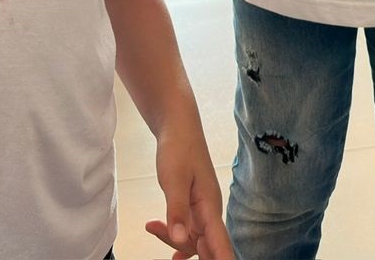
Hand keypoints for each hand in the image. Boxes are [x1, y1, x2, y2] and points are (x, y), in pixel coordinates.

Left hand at [144, 127, 230, 258]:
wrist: (178, 128)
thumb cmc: (178, 149)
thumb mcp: (174, 179)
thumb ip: (177, 210)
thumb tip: (180, 239)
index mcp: (209, 206)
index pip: (220, 242)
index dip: (223, 259)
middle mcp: (209, 212)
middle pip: (204, 247)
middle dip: (189, 253)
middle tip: (173, 256)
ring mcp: (202, 210)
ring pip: (192, 239)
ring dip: (173, 240)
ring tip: (152, 226)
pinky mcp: (193, 206)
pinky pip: (187, 231)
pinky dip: (175, 236)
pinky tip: (168, 246)